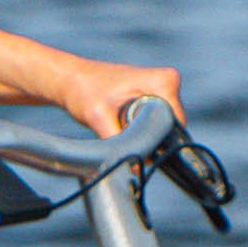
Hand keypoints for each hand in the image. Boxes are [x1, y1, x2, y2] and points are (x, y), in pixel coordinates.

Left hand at [41, 57, 183, 144]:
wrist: (72, 79)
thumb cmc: (84, 90)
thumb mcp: (99, 118)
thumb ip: (120, 143)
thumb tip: (136, 167)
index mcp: (164, 81)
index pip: (175, 124)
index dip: (157, 140)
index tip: (133, 143)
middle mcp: (168, 82)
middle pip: (170, 127)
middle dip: (149, 137)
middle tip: (119, 132)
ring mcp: (163, 89)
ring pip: (163, 126)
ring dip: (143, 134)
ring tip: (117, 124)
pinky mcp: (155, 96)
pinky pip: (156, 121)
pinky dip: (140, 129)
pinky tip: (121, 123)